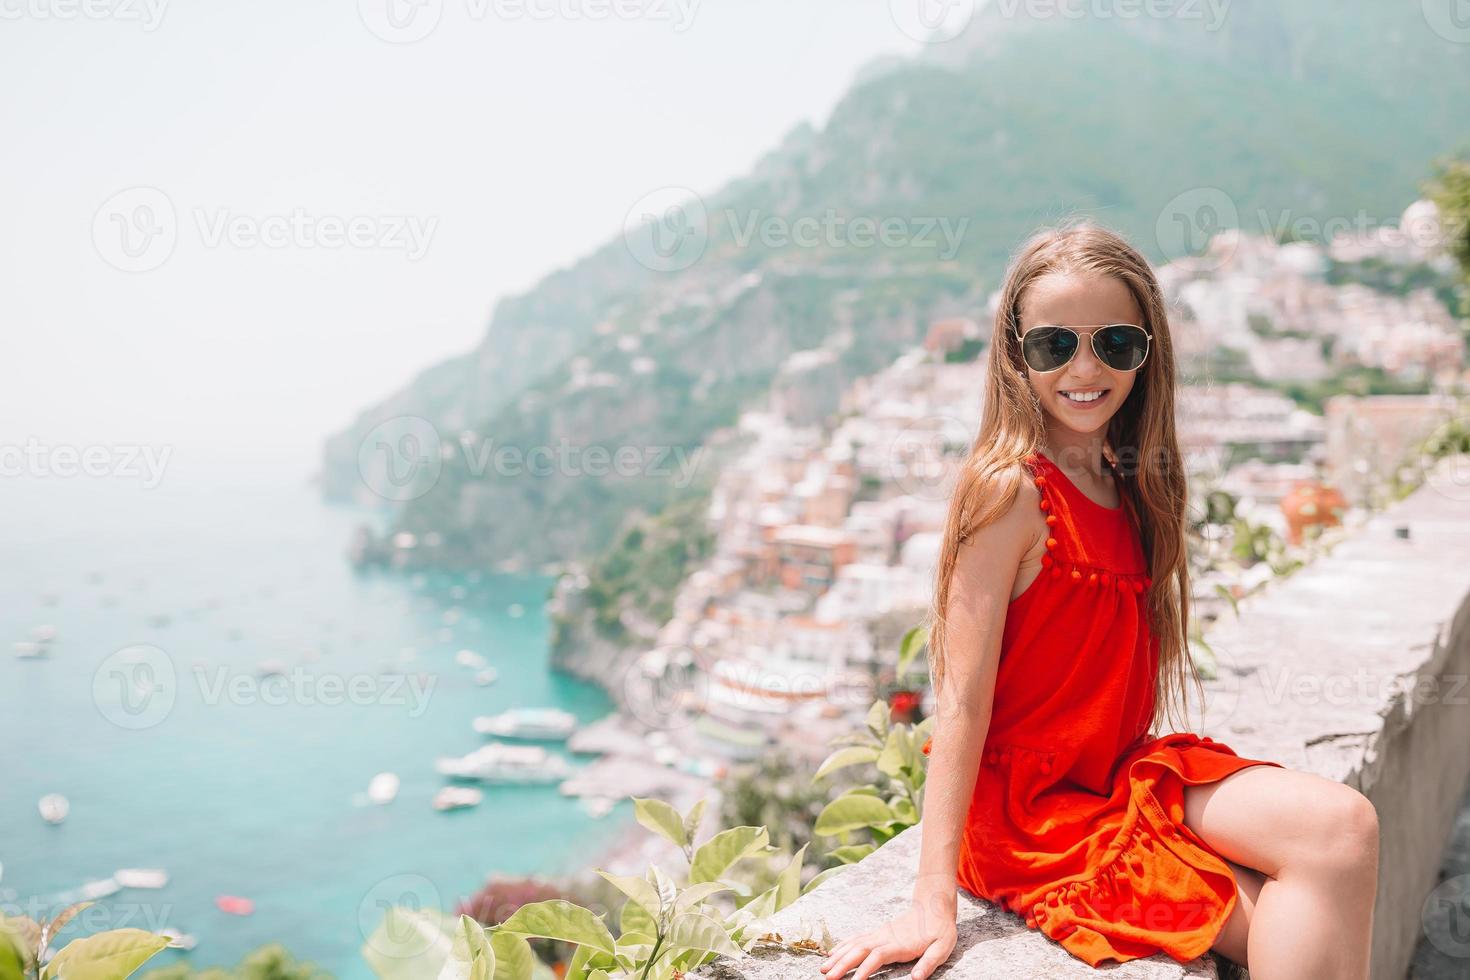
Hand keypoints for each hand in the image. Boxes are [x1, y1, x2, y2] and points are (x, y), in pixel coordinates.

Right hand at [817, 901, 956, 979]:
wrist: (933, 907)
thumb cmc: (939, 930)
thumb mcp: (942, 947)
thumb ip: (929, 962)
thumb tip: (917, 978)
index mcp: (899, 944)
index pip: (877, 956)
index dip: (865, 969)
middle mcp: (885, 938)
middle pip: (859, 950)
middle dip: (842, 964)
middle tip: (828, 977)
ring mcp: (879, 934)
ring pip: (854, 944)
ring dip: (838, 956)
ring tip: (824, 969)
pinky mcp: (878, 933)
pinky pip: (856, 939)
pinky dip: (842, 946)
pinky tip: (833, 953)